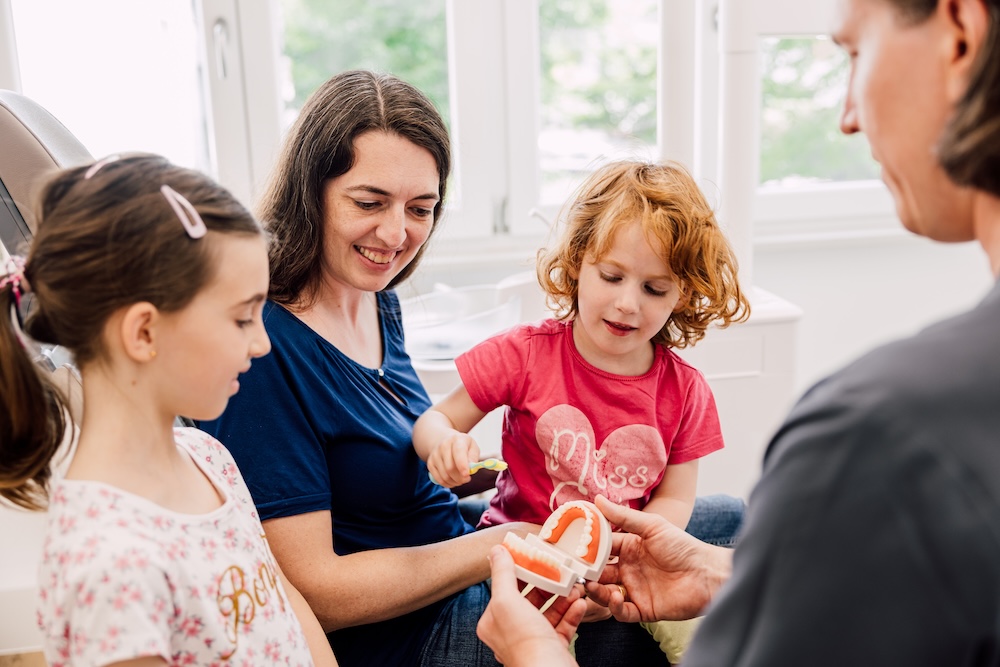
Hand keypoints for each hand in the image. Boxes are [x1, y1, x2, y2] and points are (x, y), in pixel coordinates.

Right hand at [427, 433, 480, 487]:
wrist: (447, 442)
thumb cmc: (464, 447)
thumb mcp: (473, 448)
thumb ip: (473, 458)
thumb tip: (471, 468)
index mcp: (457, 439)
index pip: (458, 452)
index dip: (462, 465)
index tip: (467, 475)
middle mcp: (443, 445)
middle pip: (450, 468)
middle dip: (460, 478)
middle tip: (467, 479)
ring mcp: (435, 454)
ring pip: (445, 476)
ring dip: (455, 482)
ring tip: (460, 479)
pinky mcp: (430, 463)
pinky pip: (438, 479)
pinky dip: (447, 484)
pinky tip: (453, 480)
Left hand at [477, 545, 585, 665]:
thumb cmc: (524, 641)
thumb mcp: (507, 600)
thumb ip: (502, 574)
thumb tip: (497, 551)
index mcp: (494, 621)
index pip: (506, 589)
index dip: (521, 572)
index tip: (535, 558)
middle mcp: (512, 632)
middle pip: (530, 600)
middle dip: (548, 585)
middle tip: (561, 573)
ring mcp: (534, 641)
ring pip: (549, 613)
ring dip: (563, 598)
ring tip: (575, 588)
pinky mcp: (553, 648)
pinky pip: (563, 626)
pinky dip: (572, 614)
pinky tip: (580, 604)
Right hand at [584, 495, 731, 622]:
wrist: (708, 573)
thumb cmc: (682, 546)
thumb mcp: (652, 526)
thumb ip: (623, 516)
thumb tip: (596, 499)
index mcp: (628, 549)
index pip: (600, 549)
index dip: (585, 550)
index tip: (569, 548)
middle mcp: (628, 570)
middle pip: (599, 573)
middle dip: (586, 573)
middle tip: (573, 572)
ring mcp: (635, 590)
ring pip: (606, 594)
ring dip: (596, 591)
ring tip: (591, 585)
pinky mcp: (644, 610)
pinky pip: (623, 613)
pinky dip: (615, 608)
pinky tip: (616, 597)